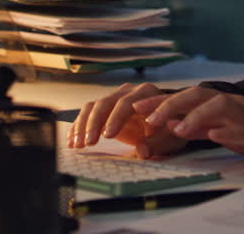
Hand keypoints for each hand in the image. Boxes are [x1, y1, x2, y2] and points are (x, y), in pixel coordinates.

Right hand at [67, 82, 187, 157]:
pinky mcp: (105, 109)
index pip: (127, 102)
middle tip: (88, 142)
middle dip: (94, 123)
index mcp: (146, 93)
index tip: (107, 135)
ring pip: (93, 107)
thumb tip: (143, 150)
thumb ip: (159, 144)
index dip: (115, 118)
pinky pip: (88, 114)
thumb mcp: (171, 138)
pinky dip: (78, 127)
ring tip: (77, 144)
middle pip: (105, 102)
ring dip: (82, 125)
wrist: (167, 124)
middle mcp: (128, 92)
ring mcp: (115, 98)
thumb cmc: (170, 129)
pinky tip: (72, 140)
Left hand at [134, 88, 243, 164]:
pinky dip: (229, 132)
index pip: (185, 98)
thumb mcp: (221, 130)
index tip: (135, 108)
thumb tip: (173, 125)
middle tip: (148, 117)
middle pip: (198, 95)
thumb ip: (198, 128)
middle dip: (171, 104)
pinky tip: (216, 136)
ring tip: (178, 128)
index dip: (160, 102)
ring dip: (198, 115)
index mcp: (218, 104)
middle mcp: (230, 104)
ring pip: (220, 106)